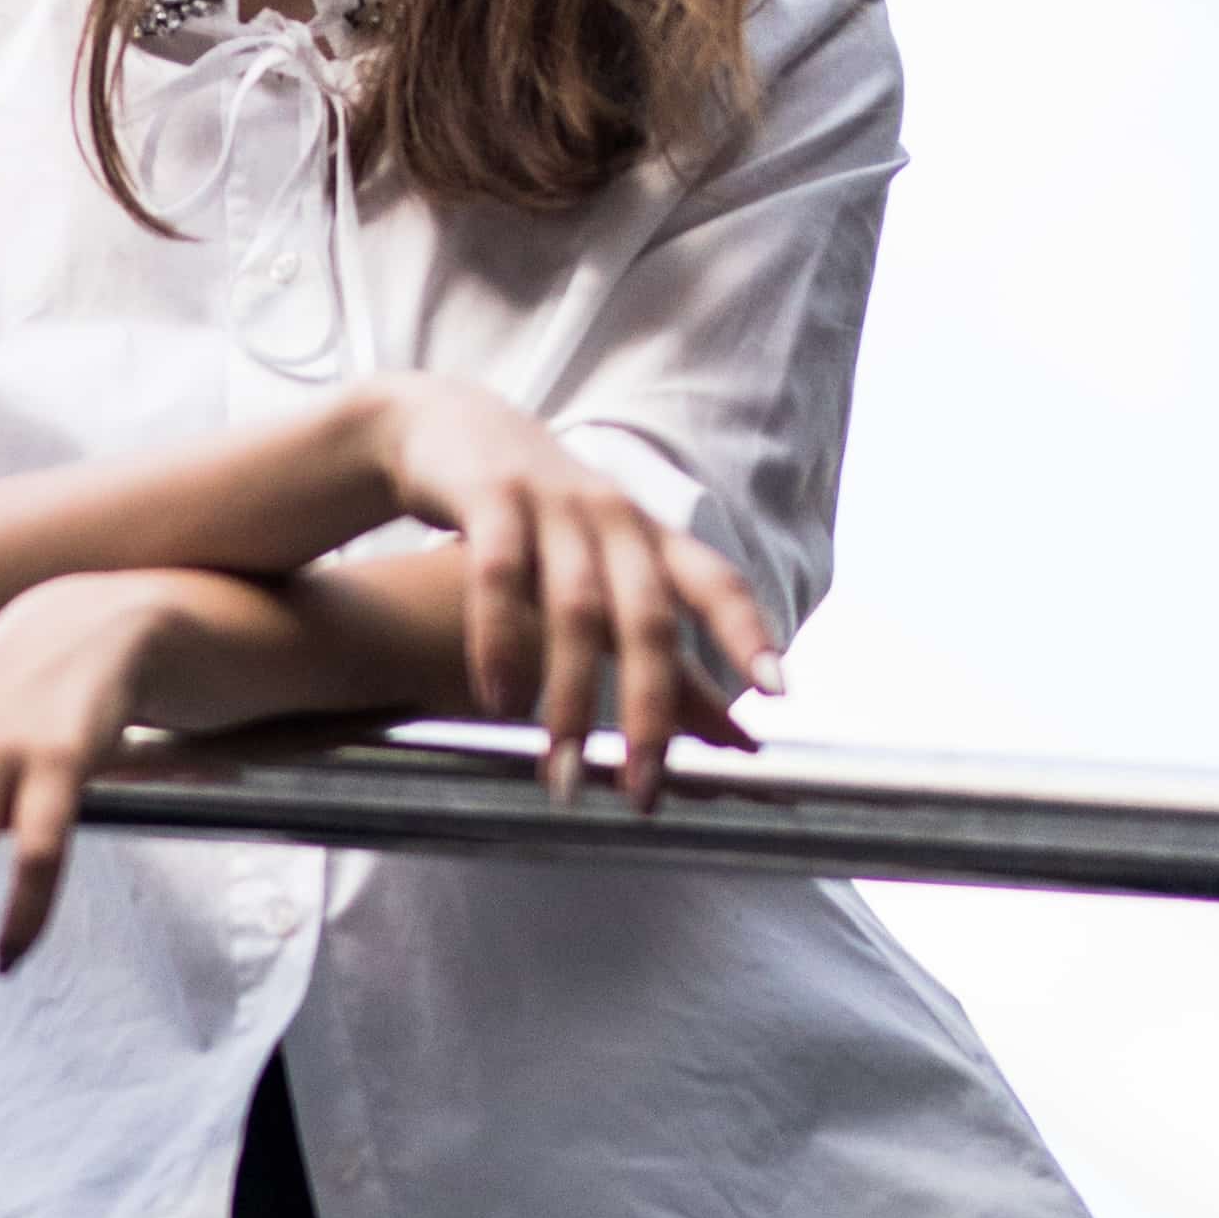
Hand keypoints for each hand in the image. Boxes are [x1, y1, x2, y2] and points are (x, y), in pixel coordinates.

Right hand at [363, 376, 780, 809]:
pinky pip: (499, 576)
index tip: (775, 694)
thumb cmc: (540, 518)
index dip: (748, 634)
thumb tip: (742, 741)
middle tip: (643, 791)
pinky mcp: (489, 497)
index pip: (716, 583)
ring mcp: (553, 503)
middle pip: (648, 617)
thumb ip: (669, 654)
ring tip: (560, 774)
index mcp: (652, 538)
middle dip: (649, 709)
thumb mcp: (608, 577)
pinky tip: (499, 702)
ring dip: (570, 698)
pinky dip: (501, 641)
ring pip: (577, 609)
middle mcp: (614, 518)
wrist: (442, 426)